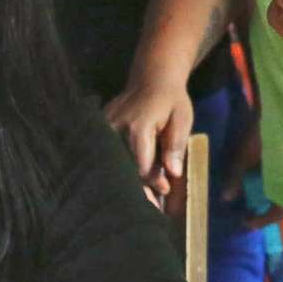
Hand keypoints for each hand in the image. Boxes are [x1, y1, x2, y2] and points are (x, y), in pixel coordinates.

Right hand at [104, 75, 193, 201]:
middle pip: (124, 167)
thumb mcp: (182, 120)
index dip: (153, 181)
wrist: (152, 77)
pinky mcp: (100, 127)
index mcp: (138, 126)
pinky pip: (109, 152)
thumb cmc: (172, 100)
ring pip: (114, 162)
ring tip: (144, 196)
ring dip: (128, 179)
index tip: (165, 190)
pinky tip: (130, 179)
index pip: (141, 164)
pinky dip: (120, 166)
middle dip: (139, 188)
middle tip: (152, 204)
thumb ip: (175, 145)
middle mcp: (116, 127)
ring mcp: (104, 127)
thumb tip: (173, 173)